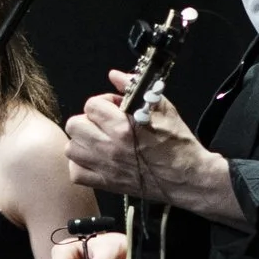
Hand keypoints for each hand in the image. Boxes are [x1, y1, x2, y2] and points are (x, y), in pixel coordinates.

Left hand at [64, 69, 219, 206]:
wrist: (188, 177)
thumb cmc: (178, 144)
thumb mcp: (162, 108)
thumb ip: (134, 89)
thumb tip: (115, 75)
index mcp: (123, 127)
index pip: (91, 105)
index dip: (103, 103)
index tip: (115, 108)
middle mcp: (110, 147)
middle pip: (75, 125)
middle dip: (88, 120)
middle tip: (104, 123)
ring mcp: (105, 167)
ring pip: (71, 149)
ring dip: (82, 142)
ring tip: (98, 141)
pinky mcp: (106, 183)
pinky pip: (76, 173)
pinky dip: (81, 166)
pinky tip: (95, 160)